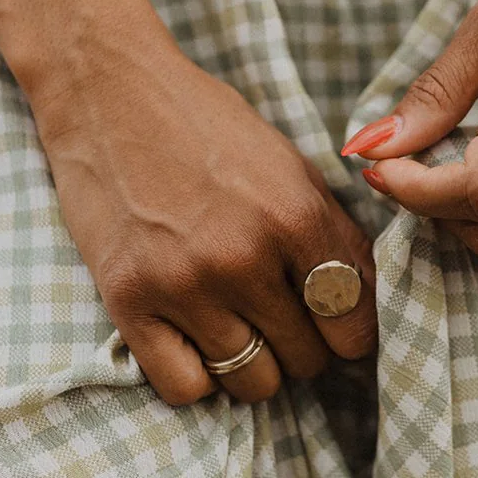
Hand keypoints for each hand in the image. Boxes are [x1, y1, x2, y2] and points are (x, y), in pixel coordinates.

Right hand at [31, 41, 377, 404]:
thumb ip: (332, 234)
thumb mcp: (288, 165)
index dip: (352, 333)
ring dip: (254, 364)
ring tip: (240, 327)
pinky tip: (197, 341)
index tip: (337, 328)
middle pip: (307, 358)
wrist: (107, 89)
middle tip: (282, 319)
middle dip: (303, 346)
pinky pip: (187, 388)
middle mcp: (243, 256)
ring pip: (253, 382)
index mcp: (294, 215)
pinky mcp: (128, 301)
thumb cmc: (205, 123)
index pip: (353, 320)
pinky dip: (199, 376)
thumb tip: (370, 302)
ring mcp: (183, 283)